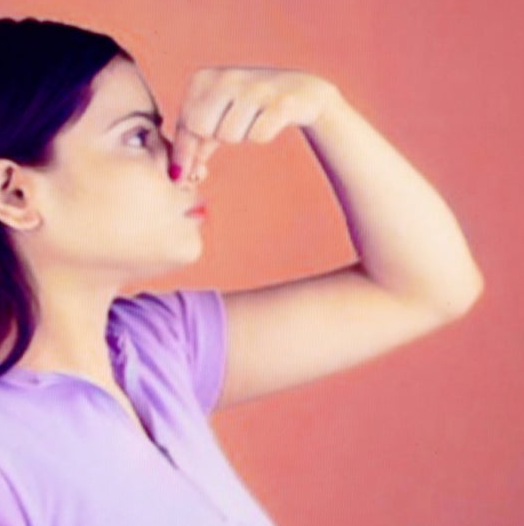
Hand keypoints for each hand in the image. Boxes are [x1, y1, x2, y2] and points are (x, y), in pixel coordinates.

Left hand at [171, 67, 338, 180]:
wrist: (299, 92)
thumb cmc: (248, 110)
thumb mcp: (216, 120)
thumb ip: (195, 144)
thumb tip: (177, 176)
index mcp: (203, 79)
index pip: (184, 123)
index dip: (183, 153)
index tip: (179, 177)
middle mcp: (226, 77)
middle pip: (200, 128)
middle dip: (212, 140)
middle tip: (229, 134)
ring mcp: (254, 87)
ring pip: (229, 134)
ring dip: (241, 136)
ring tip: (252, 120)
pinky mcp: (280, 101)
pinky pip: (258, 136)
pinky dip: (262, 135)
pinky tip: (269, 120)